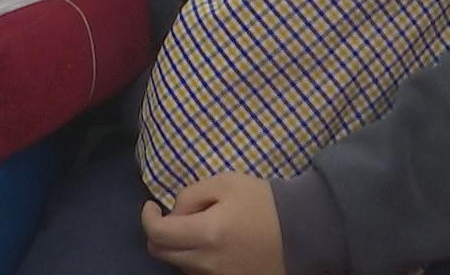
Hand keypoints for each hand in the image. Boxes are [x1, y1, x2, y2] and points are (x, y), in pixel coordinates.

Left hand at [141, 173, 286, 274]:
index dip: (147, 218)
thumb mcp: (225, 183)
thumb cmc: (263, 202)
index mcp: (207, 234)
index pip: (157, 234)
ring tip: (199, 227)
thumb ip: (190, 195)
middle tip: (173, 217)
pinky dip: (195, 258)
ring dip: (179, 246)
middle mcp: (208, 263)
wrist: (302, 232)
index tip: (152, 206)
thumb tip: (174, 213)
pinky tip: (212, 243)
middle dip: (159, 233)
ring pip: (179, 265)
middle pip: (161, 254)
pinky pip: (199, 272)